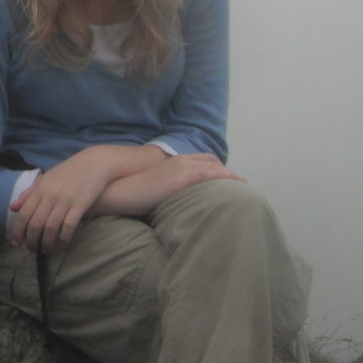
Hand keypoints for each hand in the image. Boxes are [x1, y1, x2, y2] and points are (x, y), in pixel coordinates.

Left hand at [9, 146, 120, 252]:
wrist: (95, 162)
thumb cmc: (69, 171)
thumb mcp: (47, 179)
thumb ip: (29, 194)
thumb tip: (12, 208)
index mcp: (40, 189)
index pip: (24, 214)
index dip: (18, 231)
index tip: (16, 244)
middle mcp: (50, 195)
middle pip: (35, 223)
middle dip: (31, 241)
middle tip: (32, 250)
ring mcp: (65, 199)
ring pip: (50, 227)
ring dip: (47, 243)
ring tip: (46, 251)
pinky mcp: (80, 204)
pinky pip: (69, 226)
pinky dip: (64, 238)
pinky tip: (63, 244)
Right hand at [96, 153, 242, 217]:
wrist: (120, 189)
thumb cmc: (131, 194)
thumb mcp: (152, 187)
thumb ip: (164, 188)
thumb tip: (170, 202)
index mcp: (173, 161)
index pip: (201, 159)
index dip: (214, 168)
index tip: (224, 179)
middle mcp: (181, 160)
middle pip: (212, 161)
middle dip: (226, 172)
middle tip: (237, 185)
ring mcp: (183, 167)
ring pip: (216, 168)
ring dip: (231, 177)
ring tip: (242, 190)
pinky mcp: (185, 176)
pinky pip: (214, 175)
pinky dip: (227, 180)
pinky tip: (236, 190)